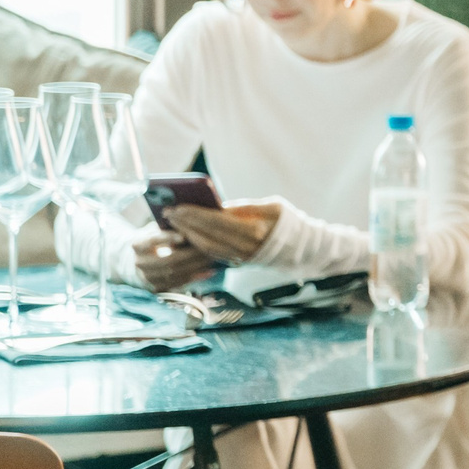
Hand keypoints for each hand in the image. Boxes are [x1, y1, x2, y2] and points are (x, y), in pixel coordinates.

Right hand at [132, 226, 221, 289]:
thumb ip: (168, 229)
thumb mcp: (155, 231)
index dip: (168, 238)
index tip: (184, 235)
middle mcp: (140, 263)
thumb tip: (189, 222)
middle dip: (190, 255)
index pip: (153, 240)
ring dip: (195, 267)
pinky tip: (208, 272)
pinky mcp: (156, 288)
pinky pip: (178, 284)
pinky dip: (194, 277)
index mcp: (137, 245)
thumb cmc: (153, 241)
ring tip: (211, 259)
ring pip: (174, 273)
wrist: (137, 263)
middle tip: (207, 249)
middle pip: (167, 260)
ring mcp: (147, 277)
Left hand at [163, 200, 279, 264]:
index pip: (216, 222)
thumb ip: (241, 208)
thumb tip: (214, 207)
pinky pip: (211, 254)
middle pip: (207, 237)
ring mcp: (240, 258)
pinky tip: (186, 235)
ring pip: (206, 248)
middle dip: (185, 225)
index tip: (177, 207)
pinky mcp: (236, 262)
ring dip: (187, 235)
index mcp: (254, 231)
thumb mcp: (269, 206)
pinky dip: (196, 244)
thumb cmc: (285, 221)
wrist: (300, 247)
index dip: (194, 215)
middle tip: (168, 213)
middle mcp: (245, 248)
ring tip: (173, 222)